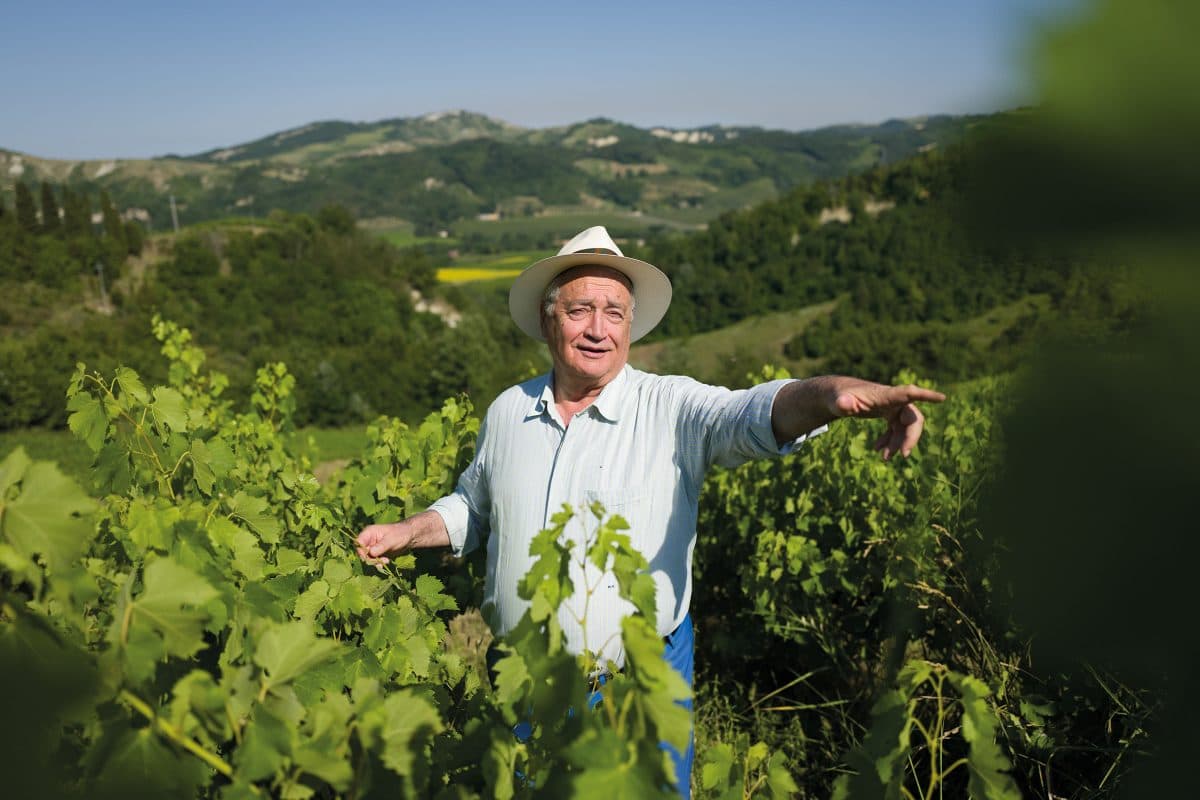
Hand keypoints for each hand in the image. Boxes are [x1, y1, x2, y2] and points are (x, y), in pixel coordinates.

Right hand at [355, 522, 412, 564]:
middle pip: (361, 553)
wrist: (410, 536)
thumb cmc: (400, 533)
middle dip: (370, 559)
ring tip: (386, 561)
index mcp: (369, 533)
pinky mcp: (377, 554)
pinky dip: (379, 563)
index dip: (361, 551)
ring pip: (367, 558)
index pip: (358, 543)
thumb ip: (381, 546)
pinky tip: (387, 562)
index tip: (369, 556)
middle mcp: (368, 540)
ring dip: (375, 562)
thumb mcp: (391, 539)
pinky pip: (374, 561)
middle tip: (381, 561)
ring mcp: (372, 547)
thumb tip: (371, 552)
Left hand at [831, 381, 946, 459]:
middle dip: (910, 437)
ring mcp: (893, 407)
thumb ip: (841, 403)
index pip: (908, 393)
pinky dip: (892, 441)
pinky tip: (879, 450)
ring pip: (906, 427)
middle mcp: (893, 400)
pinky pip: (898, 429)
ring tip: (884, 457)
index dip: (925, 395)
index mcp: (885, 395)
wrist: (837, 396)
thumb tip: (844, 404)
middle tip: (902, 455)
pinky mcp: (889, 414)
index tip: (942, 398)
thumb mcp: (837, 402)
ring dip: (899, 443)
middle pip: (912, 418)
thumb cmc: (837, 397)